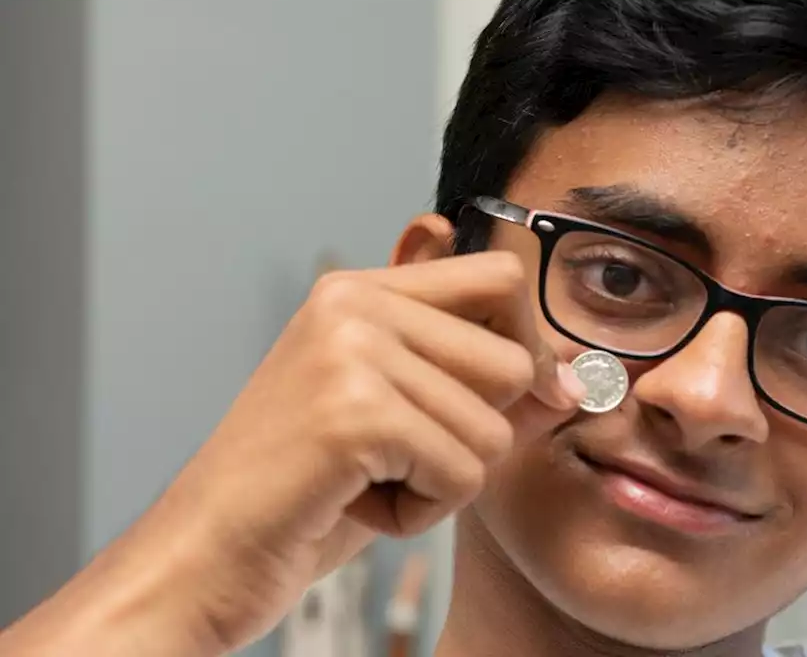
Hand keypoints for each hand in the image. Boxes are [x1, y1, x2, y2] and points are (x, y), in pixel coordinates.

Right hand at [1, 251, 585, 654]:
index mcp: (362, 291)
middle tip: (396, 456)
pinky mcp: (353, 412)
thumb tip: (571, 378)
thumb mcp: (405, 424)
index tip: (488, 403)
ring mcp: (350, 352)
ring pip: (495, 427)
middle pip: (513, 362)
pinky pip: (463, 472)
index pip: (501, 280)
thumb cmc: (305, 492)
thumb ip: (481, 385)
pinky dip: (423, 510)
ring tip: (367, 481)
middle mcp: (355, 304)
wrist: (203, 556)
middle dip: (475, 434)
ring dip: (445, 480)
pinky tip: (357, 504)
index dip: (520, 349)